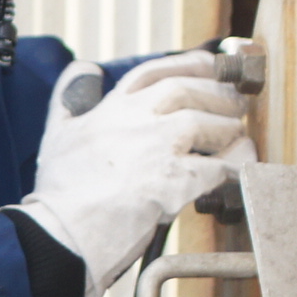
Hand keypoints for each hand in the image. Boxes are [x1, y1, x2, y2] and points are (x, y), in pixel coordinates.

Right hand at [11, 52, 253, 296]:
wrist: (61, 233)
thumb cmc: (58, 193)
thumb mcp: (57, 134)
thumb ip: (69, 98)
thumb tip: (80, 69)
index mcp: (112, 109)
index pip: (155, 71)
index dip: (189, 64)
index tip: (211, 65)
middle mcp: (137, 120)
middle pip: (189, 90)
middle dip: (218, 94)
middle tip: (235, 104)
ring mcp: (158, 148)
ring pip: (211, 124)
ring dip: (230, 131)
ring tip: (238, 140)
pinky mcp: (176, 181)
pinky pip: (222, 167)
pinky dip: (237, 167)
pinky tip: (240, 172)